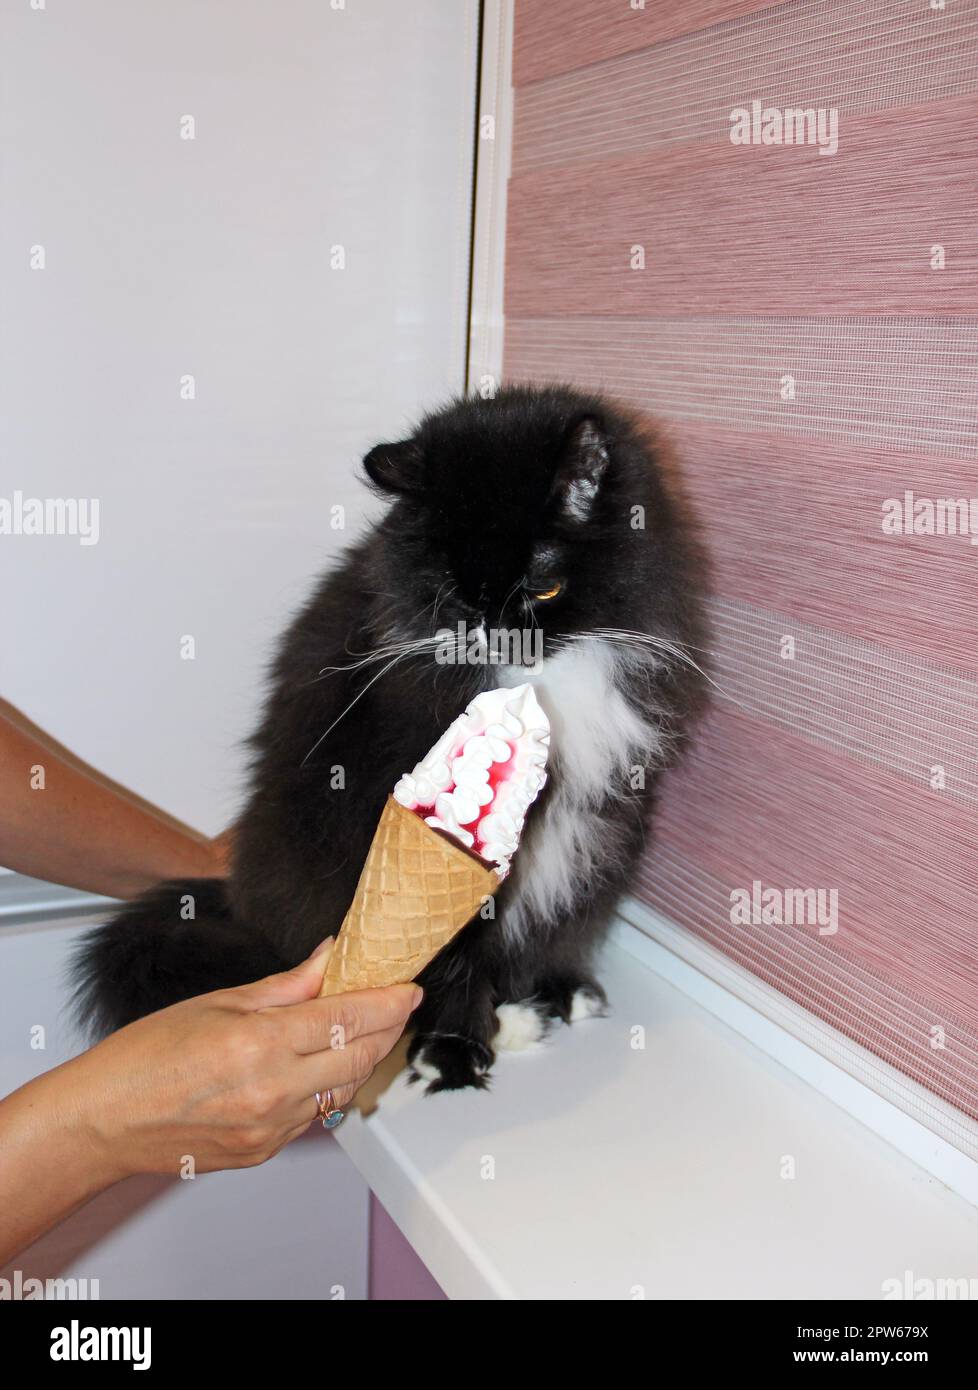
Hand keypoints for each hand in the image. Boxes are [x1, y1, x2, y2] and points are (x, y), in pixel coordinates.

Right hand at [63, 940, 420, 1179]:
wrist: (106, 1120)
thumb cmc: (147, 1056)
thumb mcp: (220, 1002)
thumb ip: (287, 985)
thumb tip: (330, 957)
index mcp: (261, 1043)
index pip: (348, 1017)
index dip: (387, 1002)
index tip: (408, 989)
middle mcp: (273, 1090)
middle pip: (359, 1056)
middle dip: (387, 1028)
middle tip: (396, 1005)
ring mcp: (272, 1127)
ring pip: (343, 1088)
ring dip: (361, 1058)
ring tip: (363, 1031)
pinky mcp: (265, 1151)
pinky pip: (314, 1115)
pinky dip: (326, 1087)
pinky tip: (319, 1066)